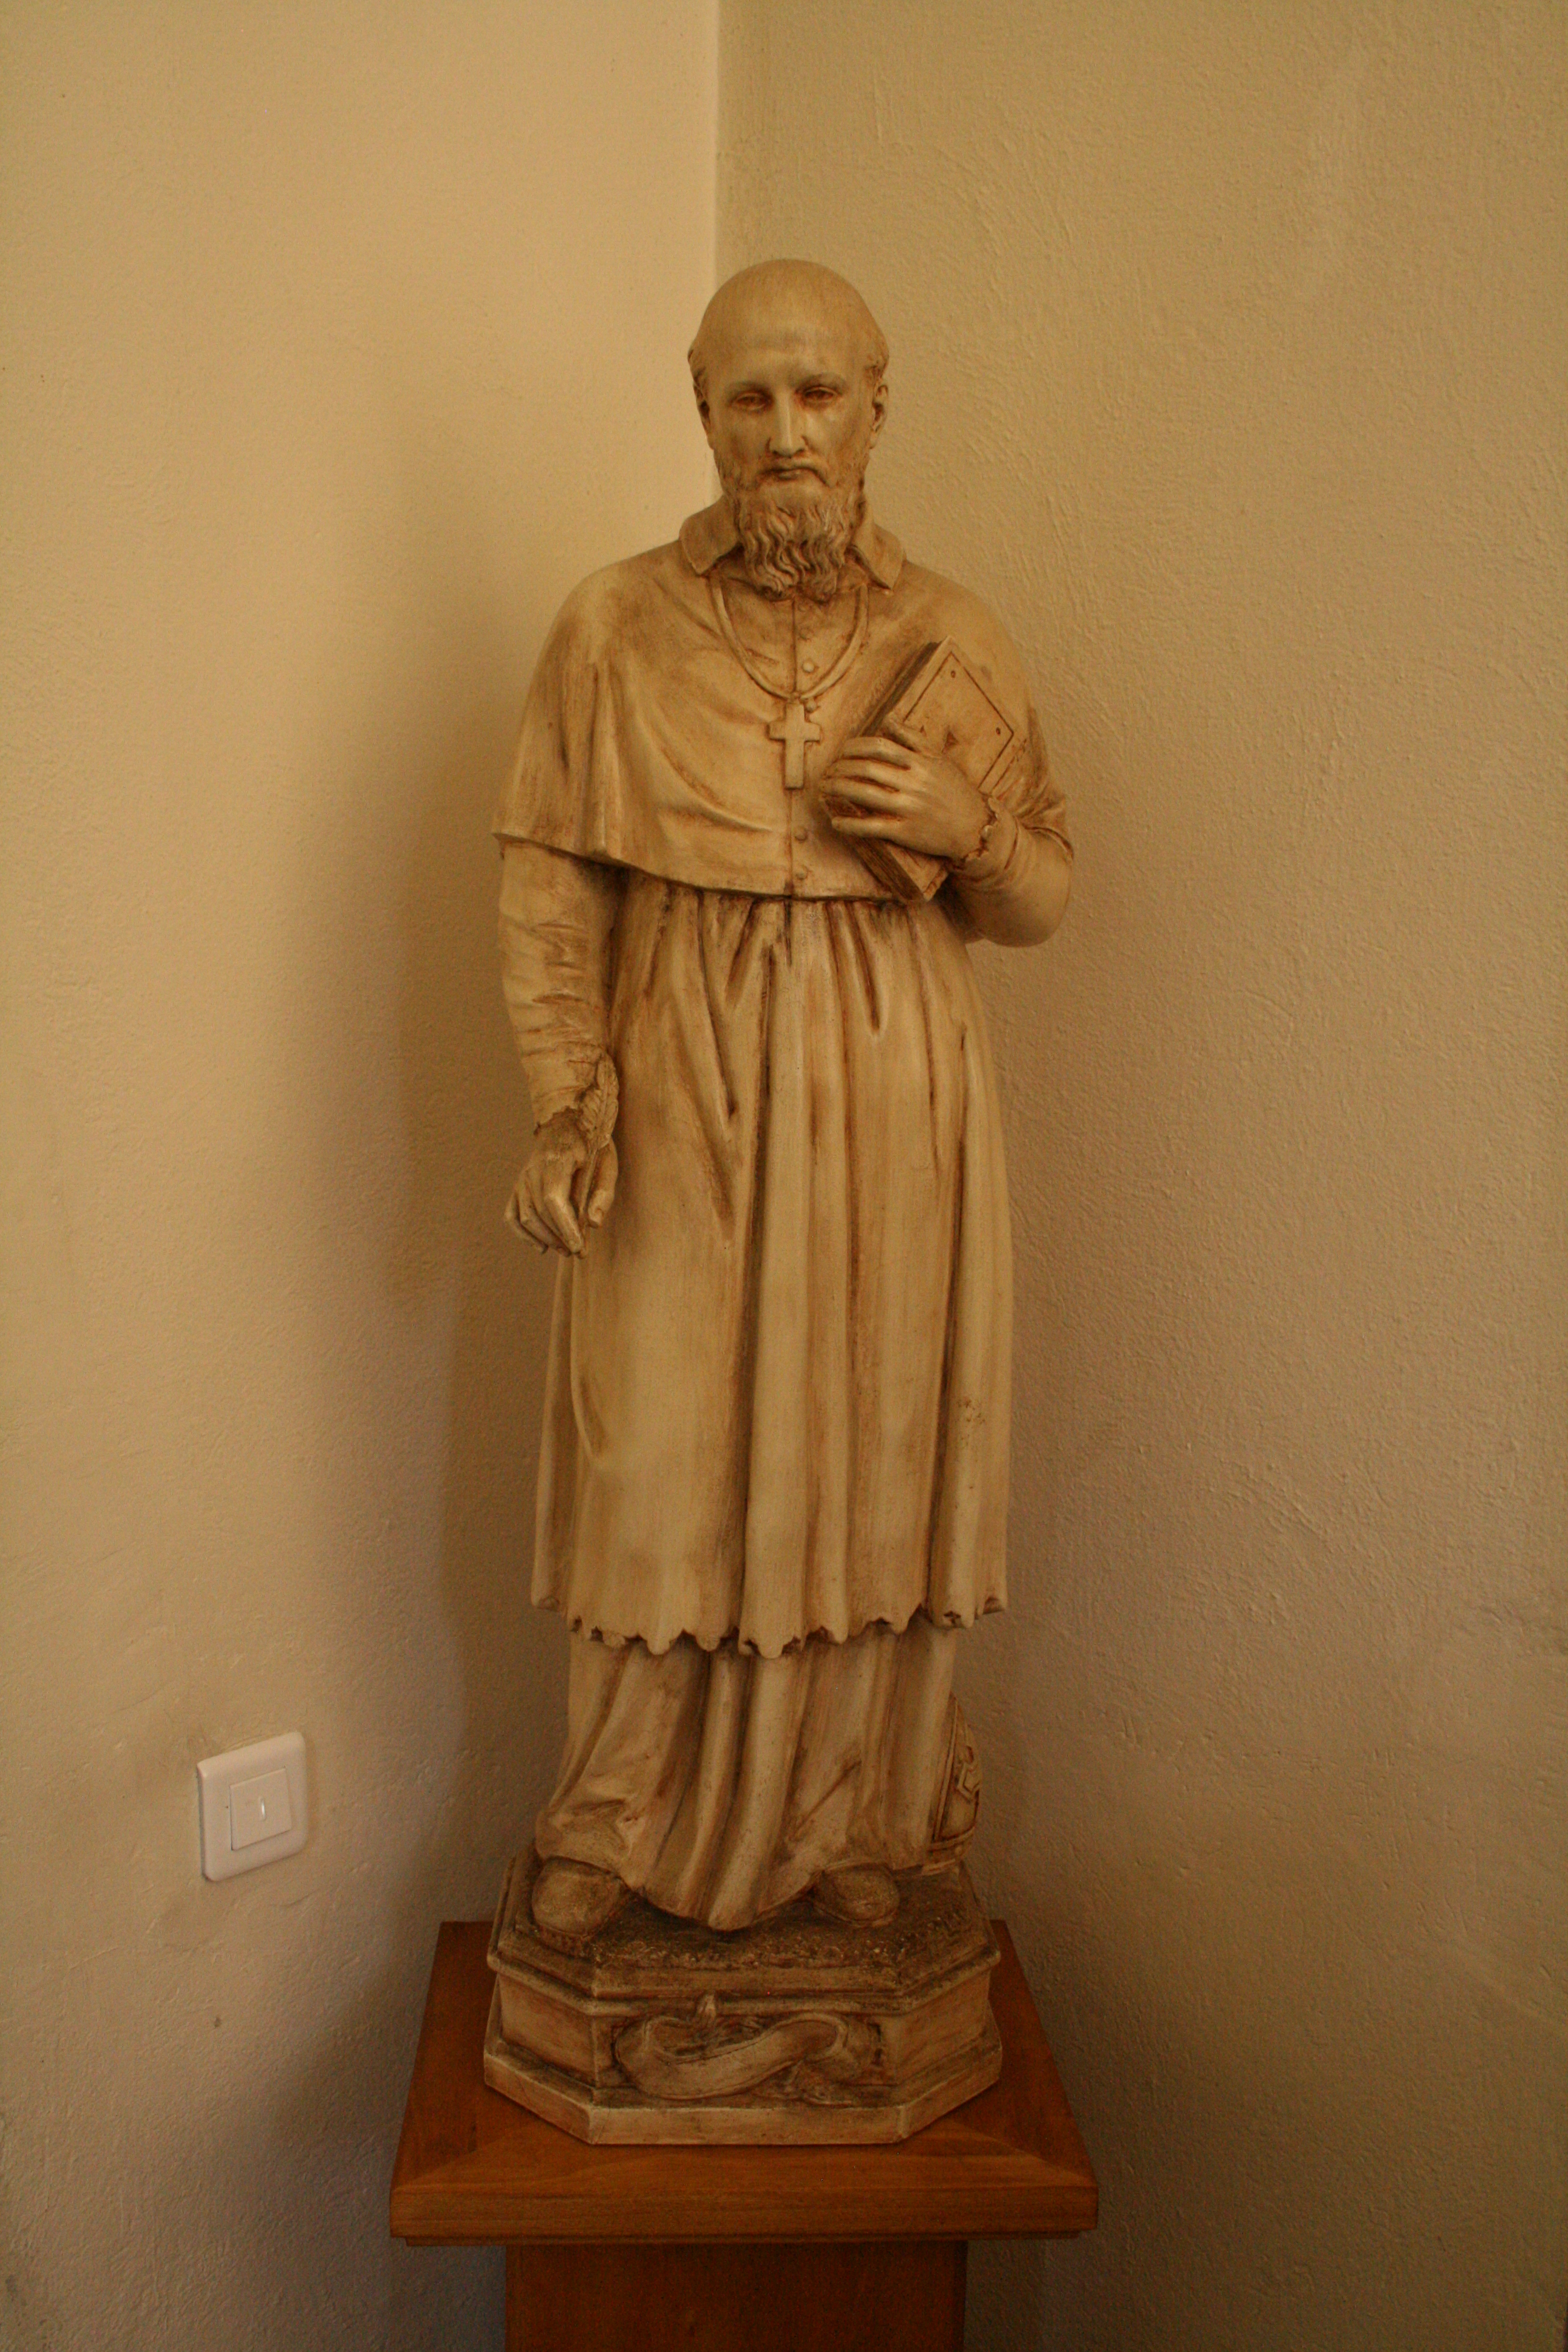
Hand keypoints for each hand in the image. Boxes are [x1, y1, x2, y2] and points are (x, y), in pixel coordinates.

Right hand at [509, 1109, 617, 1256]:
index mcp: (557, 1160)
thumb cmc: (590, 1144)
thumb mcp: (607, 1163)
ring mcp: (522, 1177)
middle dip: (559, 1237)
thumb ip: (603, 1193)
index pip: (554, 1199)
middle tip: (579, 1251)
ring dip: (545, 1238)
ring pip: (525, 1216)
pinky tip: (541, 1247)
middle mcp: (533, 1169)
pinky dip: (523, 1234)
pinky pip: (512, 1215)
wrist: (565, 1121)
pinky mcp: (518, 1185)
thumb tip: (594, 1224)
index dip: (565, 1227)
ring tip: (566, 1249)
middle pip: (540, 1212)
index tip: (579, 1247)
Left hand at [822, 722, 989, 862]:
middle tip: (828, 771)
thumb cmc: (955, 790)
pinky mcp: (906, 832)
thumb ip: (912, 739)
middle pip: (866, 769)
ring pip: (864, 794)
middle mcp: (913, 783)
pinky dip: (850, 825)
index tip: (842, 751)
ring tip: (825, 789)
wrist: (974, 826)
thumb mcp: (939, 759)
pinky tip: (835, 822)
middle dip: (840, 768)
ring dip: (838, 790)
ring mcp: (909, 808)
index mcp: (920, 762)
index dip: (854, 747)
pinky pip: (871, 827)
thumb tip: (888, 719)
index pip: (878, 747)